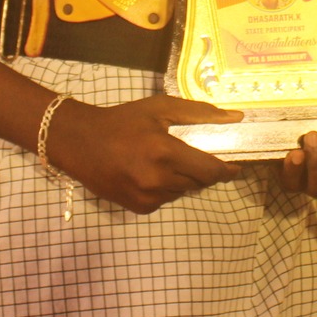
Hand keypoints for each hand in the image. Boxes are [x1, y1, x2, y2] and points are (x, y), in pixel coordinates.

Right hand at [47, 96, 244, 214]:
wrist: (80, 142)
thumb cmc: (123, 121)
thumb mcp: (160, 109)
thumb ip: (200, 114)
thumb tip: (236, 118)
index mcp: (165, 152)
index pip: (210, 170)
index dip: (226, 170)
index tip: (235, 165)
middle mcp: (158, 179)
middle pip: (199, 183)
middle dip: (201, 171)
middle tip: (191, 155)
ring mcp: (147, 197)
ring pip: (182, 192)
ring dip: (182, 180)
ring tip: (164, 162)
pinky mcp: (138, 208)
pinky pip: (165, 200)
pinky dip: (165, 189)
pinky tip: (150, 173)